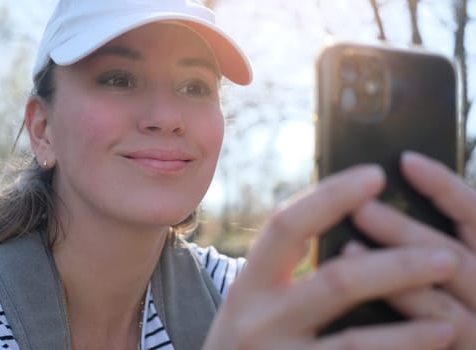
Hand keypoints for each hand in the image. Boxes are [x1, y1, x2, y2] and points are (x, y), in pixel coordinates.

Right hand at [203, 164, 456, 349]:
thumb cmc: (250, 341)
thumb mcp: (254, 302)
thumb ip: (285, 270)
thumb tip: (351, 223)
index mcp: (248, 285)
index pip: (286, 226)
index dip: (330, 196)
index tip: (375, 175)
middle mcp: (258, 321)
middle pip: (336, 282)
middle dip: (396, 266)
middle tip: (443, 254)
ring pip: (357, 341)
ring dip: (413, 327)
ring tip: (451, 313)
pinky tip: (433, 341)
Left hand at [351, 151, 475, 348]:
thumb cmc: (446, 310)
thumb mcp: (446, 276)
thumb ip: (422, 246)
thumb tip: (370, 208)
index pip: (474, 215)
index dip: (444, 187)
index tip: (406, 161)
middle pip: (452, 253)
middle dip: (403, 230)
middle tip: (360, 207)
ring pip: (442, 292)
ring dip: (394, 269)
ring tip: (348, 248)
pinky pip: (437, 331)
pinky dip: (404, 307)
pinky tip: (366, 296)